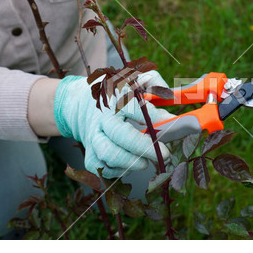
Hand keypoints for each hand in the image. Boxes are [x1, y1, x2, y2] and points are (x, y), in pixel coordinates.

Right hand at [54, 71, 174, 177]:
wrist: (82, 105)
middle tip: (164, 153)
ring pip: (108, 153)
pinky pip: (102, 168)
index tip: (170, 122)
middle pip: (119, 134)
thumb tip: (171, 100)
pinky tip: (131, 164)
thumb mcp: (135, 81)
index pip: (132, 106)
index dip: (153, 116)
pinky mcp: (90, 155)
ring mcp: (93, 138)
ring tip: (146, 162)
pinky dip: (119, 171)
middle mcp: (102, 119)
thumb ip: (155, 85)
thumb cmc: (117, 94)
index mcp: (114, 98)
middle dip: (144, 147)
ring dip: (131, 161)